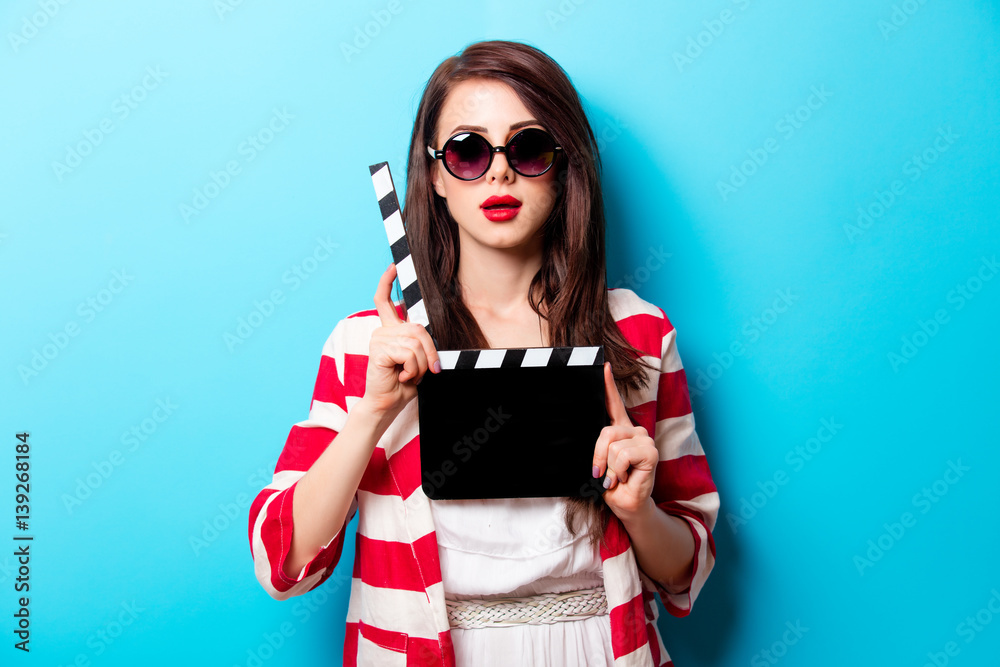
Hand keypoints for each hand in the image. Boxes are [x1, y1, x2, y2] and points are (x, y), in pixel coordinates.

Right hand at [363, 263, 440, 417]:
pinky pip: (409, 354)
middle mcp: (382, 330)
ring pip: (416, 343)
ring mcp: (379, 338)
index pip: (384, 300)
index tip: (391, 266)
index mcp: (390, 330)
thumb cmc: (403, 383)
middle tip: (429, 370)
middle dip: (430, 351)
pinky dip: (413, 369)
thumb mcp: (418, 360)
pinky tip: (401, 376)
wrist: (387, 402)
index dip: (387, 282)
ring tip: (410, 375)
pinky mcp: (378, 349)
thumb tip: (430, 336)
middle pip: (418, 329)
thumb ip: (421, 344)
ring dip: (421, 364)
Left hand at [592, 362, 657, 518]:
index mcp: (621, 430)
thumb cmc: (612, 485)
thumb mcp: (599, 463)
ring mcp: (644, 439)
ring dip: (609, 467)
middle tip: (601, 473)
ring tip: (617, 477)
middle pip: (606, 431)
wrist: (626, 505)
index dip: (609, 384)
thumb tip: (587, 438)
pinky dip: (619, 471)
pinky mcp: (650, 451)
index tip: (603, 366)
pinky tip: (626, 478)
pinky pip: (623, 455)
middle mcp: (634, 430)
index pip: (614, 403)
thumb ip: (598, 448)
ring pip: (613, 445)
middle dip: (598, 456)